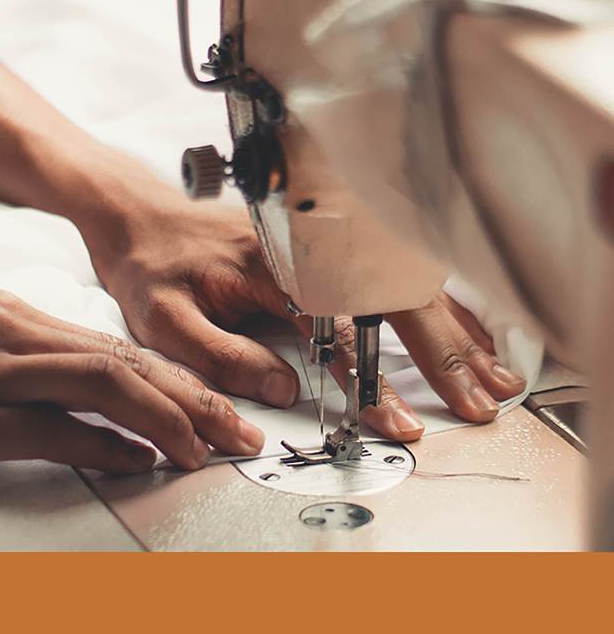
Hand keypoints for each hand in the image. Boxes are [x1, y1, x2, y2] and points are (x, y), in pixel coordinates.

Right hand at [0, 288, 264, 471]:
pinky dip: (103, 445)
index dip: (180, 383)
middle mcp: (7, 333)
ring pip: (103, 379)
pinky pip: (51, 429)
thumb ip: (45, 371)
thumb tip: (118, 406)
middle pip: (125, 359)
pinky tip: (138, 461)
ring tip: (203, 450)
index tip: (221, 411)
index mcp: (16, 320)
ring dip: (166, 417)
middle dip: (195, 400)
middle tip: (239, 433)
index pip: (118, 348)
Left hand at [97, 202, 525, 442]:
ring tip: (494, 369)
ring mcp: (327, 240)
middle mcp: (312, 249)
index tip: (401, 421)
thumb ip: (226, 357)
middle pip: (400, 301)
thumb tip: (285, 392)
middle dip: (447, 354)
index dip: (376, 384)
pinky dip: (439, 302)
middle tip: (480, 399)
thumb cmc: (152, 264)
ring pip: (410, 283)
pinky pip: (398, 272)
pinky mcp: (331, 242)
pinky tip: (465, 326)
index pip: (344, 333)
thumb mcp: (167, 321)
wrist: (139, 212)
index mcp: (275, 269)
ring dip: (458, 328)